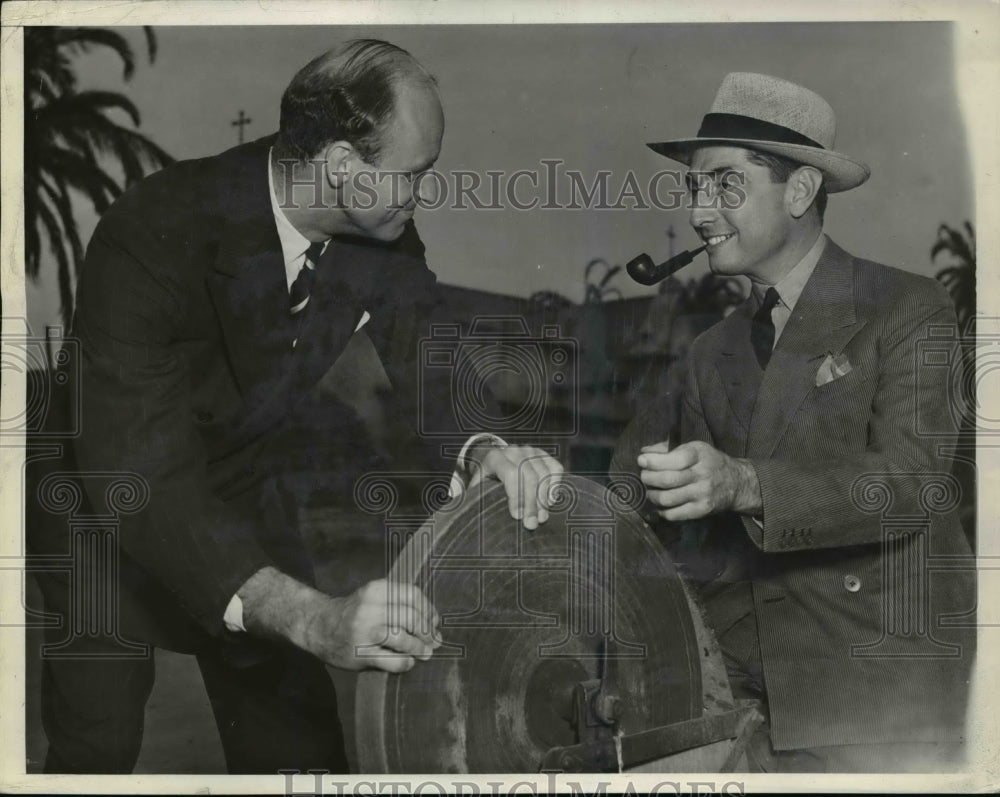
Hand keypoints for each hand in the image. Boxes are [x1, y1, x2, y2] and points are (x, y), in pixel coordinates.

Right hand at [240, 568, 439, 672]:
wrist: (317, 626)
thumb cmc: (354, 611)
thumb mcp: (373, 596)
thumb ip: (398, 602)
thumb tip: (433, 622)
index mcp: (375, 590)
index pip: (412, 595)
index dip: (428, 610)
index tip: (435, 622)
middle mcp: (370, 608)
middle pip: (411, 617)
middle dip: (427, 631)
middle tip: (434, 641)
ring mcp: (364, 632)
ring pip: (403, 639)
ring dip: (419, 648)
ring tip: (425, 653)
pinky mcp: (359, 654)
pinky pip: (391, 660)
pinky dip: (405, 663)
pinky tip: (408, 663)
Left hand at [473, 445, 564, 529]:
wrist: (493, 459)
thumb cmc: (485, 479)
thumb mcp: (477, 486)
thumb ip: (477, 498)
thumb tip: (478, 519)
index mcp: (495, 457)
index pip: (510, 474)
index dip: (516, 496)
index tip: (517, 517)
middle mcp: (514, 450)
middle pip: (529, 476)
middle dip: (531, 503)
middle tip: (532, 523)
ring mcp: (530, 450)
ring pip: (543, 473)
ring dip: (544, 499)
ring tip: (542, 517)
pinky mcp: (543, 454)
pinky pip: (556, 468)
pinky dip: (556, 485)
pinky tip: (550, 501)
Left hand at [638, 440, 760, 520]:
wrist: (736, 483)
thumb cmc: (709, 462)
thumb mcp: (694, 448)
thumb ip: (668, 448)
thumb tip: (644, 452)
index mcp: (699, 455)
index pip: (674, 459)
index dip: (653, 461)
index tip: (641, 461)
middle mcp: (702, 474)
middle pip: (667, 480)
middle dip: (648, 478)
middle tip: (644, 476)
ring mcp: (702, 494)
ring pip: (667, 498)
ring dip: (652, 495)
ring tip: (651, 491)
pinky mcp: (702, 510)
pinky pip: (674, 514)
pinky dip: (662, 510)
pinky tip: (661, 504)